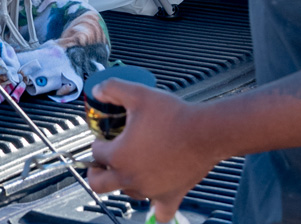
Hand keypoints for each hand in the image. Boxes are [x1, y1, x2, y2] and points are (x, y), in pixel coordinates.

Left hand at [87, 80, 216, 221]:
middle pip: (99, 184)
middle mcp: (131, 177)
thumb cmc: (174, 116)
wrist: (204, 132)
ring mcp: (150, 190)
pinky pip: (160, 213)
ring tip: (131, 164)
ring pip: (126, 192)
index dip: (97, 141)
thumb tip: (98, 90)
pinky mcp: (169, 196)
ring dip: (123, 181)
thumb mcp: (138, 93)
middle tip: (101, 162)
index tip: (103, 136)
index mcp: (119, 155)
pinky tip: (155, 196)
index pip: (95, 152)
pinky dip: (155, 208)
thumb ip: (113, 88)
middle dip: (95, 171)